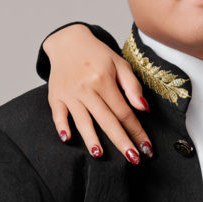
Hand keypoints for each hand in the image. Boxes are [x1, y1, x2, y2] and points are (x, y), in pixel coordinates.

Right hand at [44, 25, 152, 163]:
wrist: (68, 42)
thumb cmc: (98, 55)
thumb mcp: (120, 64)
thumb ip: (132, 86)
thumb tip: (143, 109)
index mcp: (103, 81)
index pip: (124, 112)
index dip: (137, 131)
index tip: (147, 147)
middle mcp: (86, 88)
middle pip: (107, 120)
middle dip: (121, 141)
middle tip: (133, 159)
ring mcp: (69, 94)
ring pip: (82, 121)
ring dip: (91, 139)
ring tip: (100, 155)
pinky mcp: (55, 97)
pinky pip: (58, 115)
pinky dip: (62, 127)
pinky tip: (68, 139)